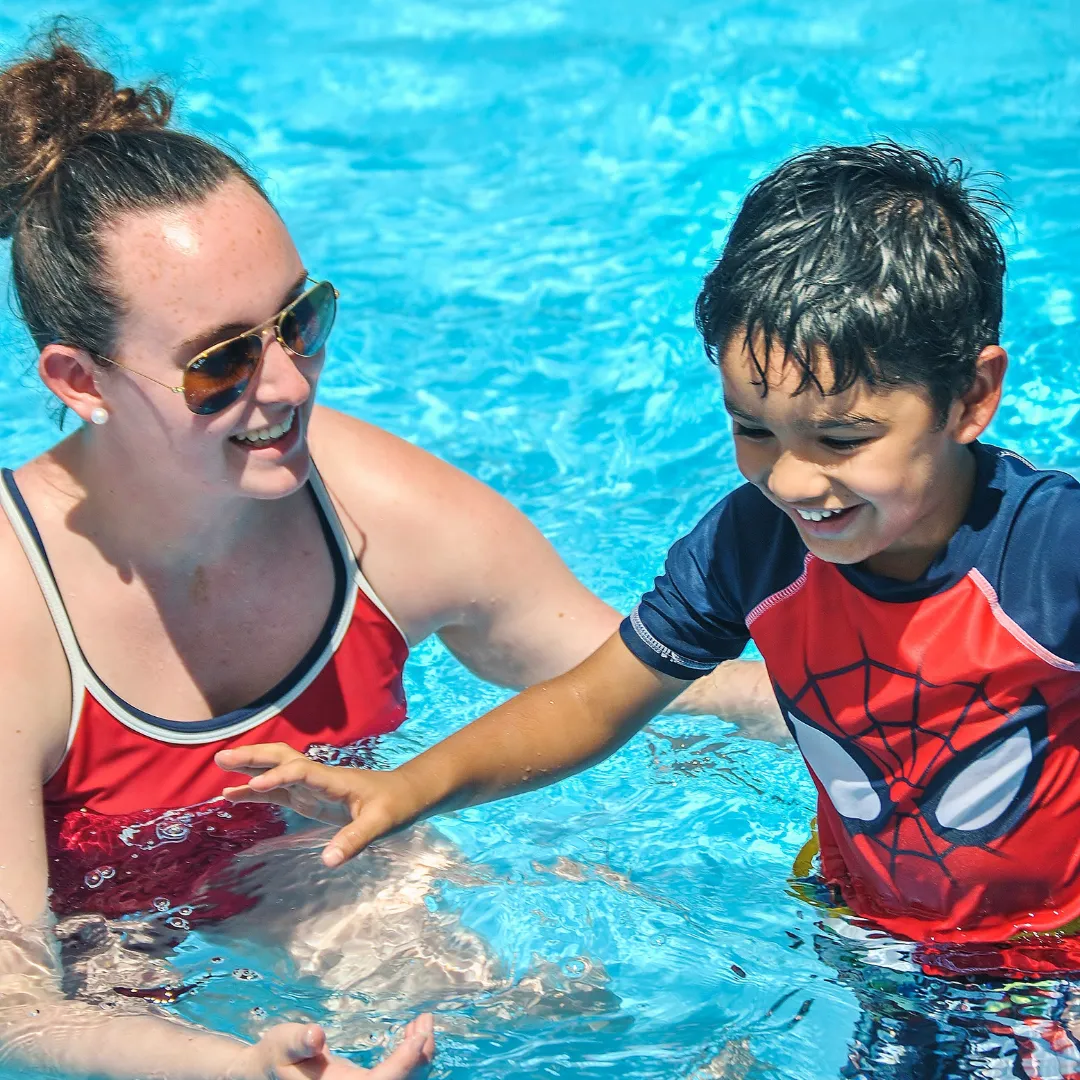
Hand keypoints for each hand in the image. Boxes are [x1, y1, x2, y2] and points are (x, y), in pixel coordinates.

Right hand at [215, 744, 414, 866]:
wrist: (405, 793)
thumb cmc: (395, 805)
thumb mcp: (380, 824)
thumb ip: (354, 840)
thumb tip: (329, 860)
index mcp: (334, 780)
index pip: (301, 772)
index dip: (278, 776)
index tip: (254, 785)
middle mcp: (318, 778)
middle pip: (282, 758)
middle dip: (254, 756)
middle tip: (222, 757)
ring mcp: (311, 786)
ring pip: (276, 770)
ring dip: (249, 768)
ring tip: (220, 768)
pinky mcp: (308, 798)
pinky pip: (277, 791)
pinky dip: (255, 791)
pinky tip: (232, 795)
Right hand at [240, 1017, 433, 1079]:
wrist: (266, 1071)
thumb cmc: (274, 1055)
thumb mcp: (282, 1043)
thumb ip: (298, 1041)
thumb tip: (316, 1036)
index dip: (403, 1064)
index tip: (419, 1037)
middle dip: (419, 1057)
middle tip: (427, 1021)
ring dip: (418, 1057)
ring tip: (423, 1023)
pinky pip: (394, 1079)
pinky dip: (409, 1059)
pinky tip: (412, 1037)